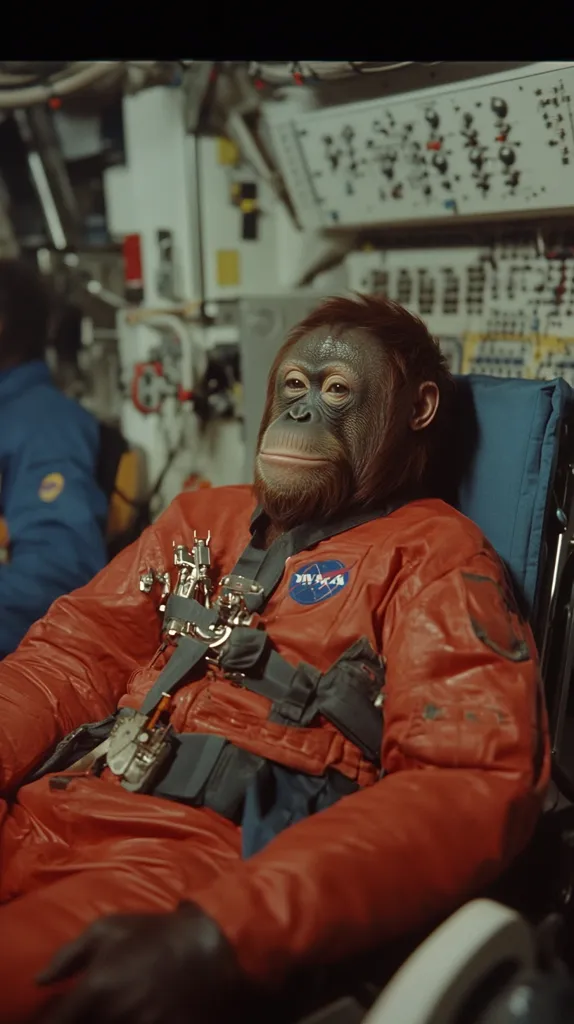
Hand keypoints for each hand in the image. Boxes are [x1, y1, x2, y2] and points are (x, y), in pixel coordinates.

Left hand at [36, 901, 251, 1023]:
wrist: (212, 951)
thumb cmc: (156, 934)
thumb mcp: (110, 928)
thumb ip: (70, 954)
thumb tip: (41, 981)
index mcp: (97, 988)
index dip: (48, 1022)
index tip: (56, 1016)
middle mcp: (114, 1015)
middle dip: (79, 1020)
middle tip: (88, 1008)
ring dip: (103, 1022)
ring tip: (112, 1010)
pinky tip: (132, 1016)